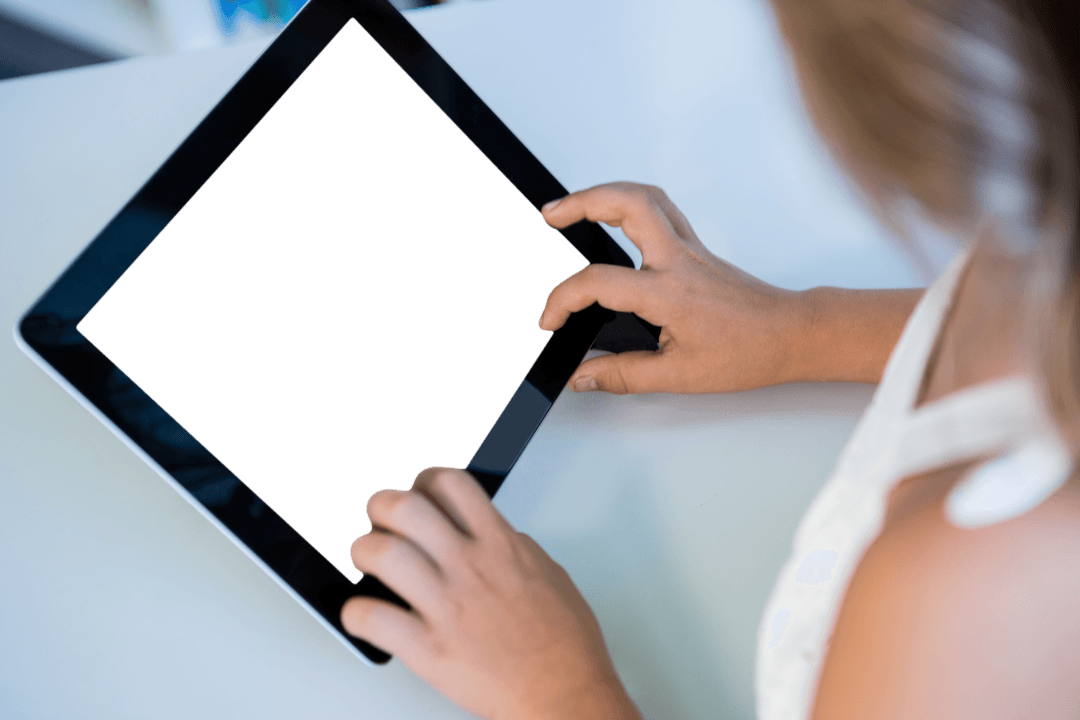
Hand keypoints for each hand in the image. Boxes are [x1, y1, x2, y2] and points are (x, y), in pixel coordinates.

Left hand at [340, 467, 640, 719]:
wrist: (567, 696)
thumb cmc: (565, 646)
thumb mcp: (549, 574)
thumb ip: (513, 547)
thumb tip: (493, 535)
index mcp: (501, 545)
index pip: (452, 484)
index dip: (424, 481)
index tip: (418, 494)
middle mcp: (471, 567)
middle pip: (406, 507)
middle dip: (382, 507)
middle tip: (380, 522)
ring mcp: (447, 606)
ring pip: (382, 553)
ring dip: (364, 551)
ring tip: (367, 562)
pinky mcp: (429, 649)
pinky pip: (373, 618)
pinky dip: (356, 613)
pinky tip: (363, 614)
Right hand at [540, 182, 810, 393]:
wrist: (790, 334)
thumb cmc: (747, 353)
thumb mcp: (678, 375)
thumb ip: (622, 375)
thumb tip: (583, 376)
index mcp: (669, 293)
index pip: (598, 283)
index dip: (562, 300)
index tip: (551, 319)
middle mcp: (678, 260)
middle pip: (627, 204)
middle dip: (581, 202)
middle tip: (551, 215)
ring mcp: (690, 247)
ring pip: (645, 196)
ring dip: (605, 192)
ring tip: (575, 205)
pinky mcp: (697, 246)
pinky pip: (661, 208)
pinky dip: (630, 202)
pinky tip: (615, 214)